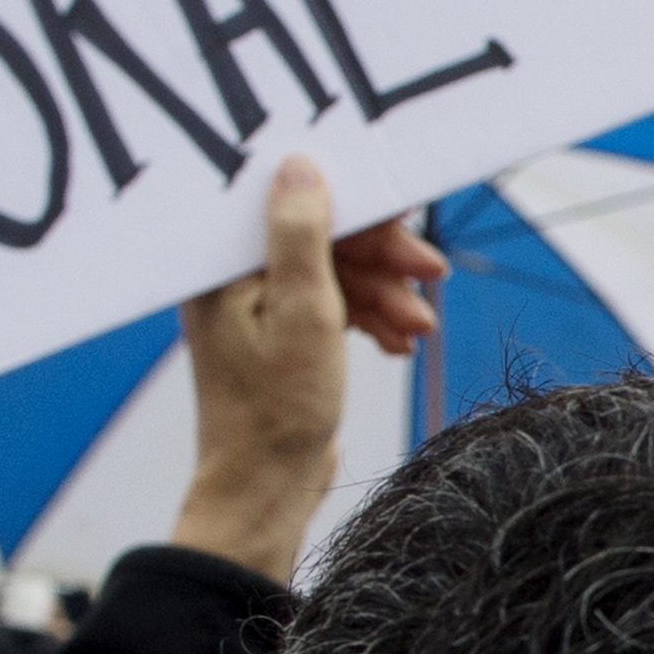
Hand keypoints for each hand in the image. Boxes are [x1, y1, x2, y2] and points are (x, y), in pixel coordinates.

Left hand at [173, 159, 438, 585]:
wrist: (266, 489)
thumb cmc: (275, 410)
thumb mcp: (302, 312)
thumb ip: (301, 235)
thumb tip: (298, 164)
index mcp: (224, 266)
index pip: (294, 205)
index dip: (355, 206)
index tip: (404, 210)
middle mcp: (234, 279)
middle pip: (322, 237)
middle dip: (380, 257)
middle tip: (430, 271)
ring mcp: (258, 309)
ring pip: (336, 273)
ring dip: (384, 293)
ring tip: (418, 326)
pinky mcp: (281, 336)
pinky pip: (334, 305)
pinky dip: (371, 317)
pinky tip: (398, 342)